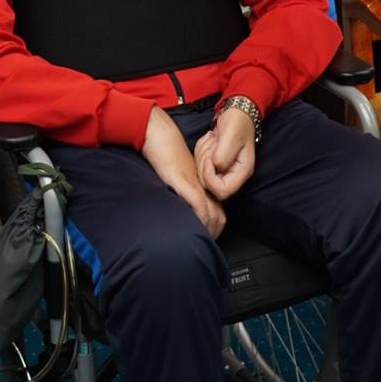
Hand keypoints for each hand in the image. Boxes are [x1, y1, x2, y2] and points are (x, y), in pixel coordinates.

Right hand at [141, 107, 225, 237]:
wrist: (160, 136)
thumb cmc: (165, 155)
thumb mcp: (176, 178)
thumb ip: (181, 193)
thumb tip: (178, 211)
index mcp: (202, 186)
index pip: (218, 212)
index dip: (213, 228)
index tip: (205, 239)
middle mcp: (203, 186)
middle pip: (219, 217)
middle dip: (213, 234)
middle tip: (203, 245)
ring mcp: (196, 184)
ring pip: (213, 213)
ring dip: (208, 230)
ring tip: (199, 241)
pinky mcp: (186, 181)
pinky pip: (200, 203)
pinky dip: (201, 217)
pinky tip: (195, 226)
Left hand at [195, 107, 256, 200]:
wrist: (236, 112)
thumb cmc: (237, 122)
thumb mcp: (231, 136)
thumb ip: (223, 155)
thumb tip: (214, 167)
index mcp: (242, 172)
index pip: (222, 191)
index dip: (210, 178)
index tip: (210, 159)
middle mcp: (233, 174)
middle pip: (209, 185)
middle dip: (205, 164)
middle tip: (211, 146)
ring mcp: (223, 170)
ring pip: (202, 174)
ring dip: (202, 155)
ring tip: (212, 140)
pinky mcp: (215, 164)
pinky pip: (199, 164)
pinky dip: (200, 151)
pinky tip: (209, 141)